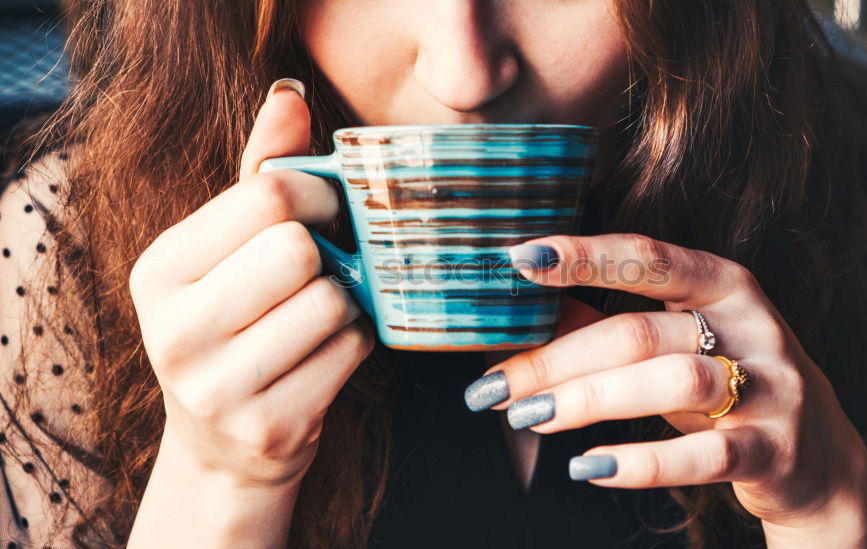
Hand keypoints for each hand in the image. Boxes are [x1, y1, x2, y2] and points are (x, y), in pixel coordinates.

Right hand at [129, 79, 373, 489]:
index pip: (265, 196)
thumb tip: (290, 97)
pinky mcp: (268, 428)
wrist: (223, 445)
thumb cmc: (235, 327)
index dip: (317, 194)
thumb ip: (259, 173)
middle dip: (329, 253)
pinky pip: (351, 351)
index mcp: (159, 271)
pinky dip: (356, 342)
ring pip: (331, 302)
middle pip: (299, 248)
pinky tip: (328, 350)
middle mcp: (174, 330)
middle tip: (325, 265)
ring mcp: (217, 388)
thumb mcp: (228, 249)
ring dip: (345, 302)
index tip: (324, 209)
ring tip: (320, 313)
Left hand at [466, 234, 866, 546]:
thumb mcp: (676, 342)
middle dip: (556, 359)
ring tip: (529, 418)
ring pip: (670, 382)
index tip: (519, 260)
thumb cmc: (728, 381)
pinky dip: (641, 463)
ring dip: (589, 401)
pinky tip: (588, 466)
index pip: (646, 256)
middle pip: (638, 332)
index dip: (582, 255)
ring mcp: (769, 388)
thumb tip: (528, 310)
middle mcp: (749, 326)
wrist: (817, 455)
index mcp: (722, 284)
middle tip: (493, 386)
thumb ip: (610, 322)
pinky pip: (703, 455)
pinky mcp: (774, 450)